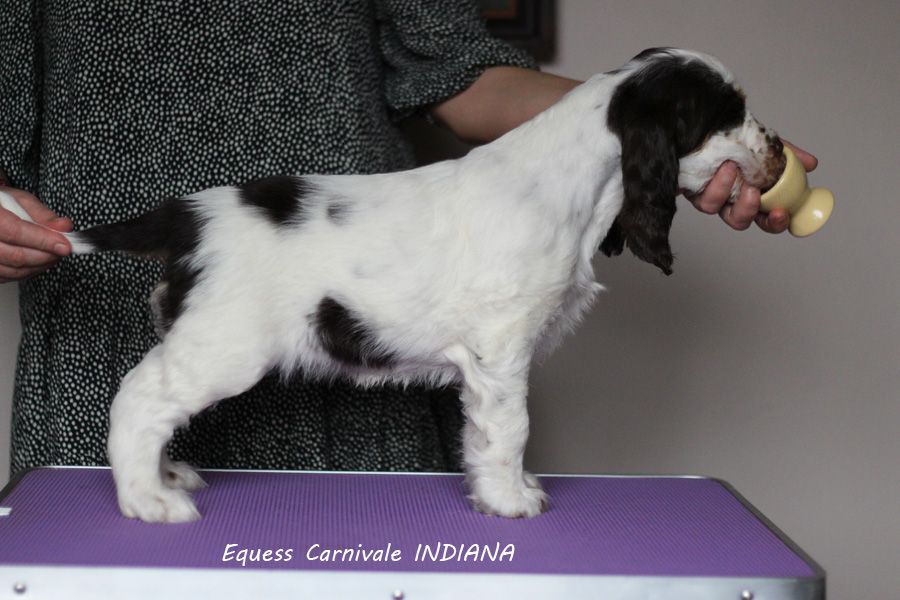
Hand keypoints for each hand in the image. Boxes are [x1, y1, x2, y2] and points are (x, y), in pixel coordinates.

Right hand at [0, 186, 72, 282]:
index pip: (15, 232)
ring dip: (41, 265)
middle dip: (47, 255)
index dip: (43, 241)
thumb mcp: (19, 200)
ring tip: (54, 253)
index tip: (65, 245)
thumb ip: (42, 214)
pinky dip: (30, 271)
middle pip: (16, 256)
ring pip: (15, 270)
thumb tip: (64, 226)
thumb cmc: (0, 204)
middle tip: (65, 249)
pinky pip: (10, 277)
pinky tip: (40, 260)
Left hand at [687, 141, 817, 232]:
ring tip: (734, 168)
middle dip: (750, 212)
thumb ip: (786, 154)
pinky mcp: (688, 191)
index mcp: (751, 191)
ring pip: (717, 210)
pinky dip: (716, 183)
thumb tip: (811, 164)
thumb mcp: (763, 142)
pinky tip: (722, 167)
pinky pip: (702, 197)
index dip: (776, 222)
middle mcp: (728, 198)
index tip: (782, 212)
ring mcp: (707, 195)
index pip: (767, 217)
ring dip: (725, 190)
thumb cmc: (728, 136)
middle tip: (755, 194)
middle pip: (741, 221)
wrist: (697, 124)